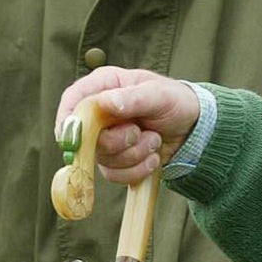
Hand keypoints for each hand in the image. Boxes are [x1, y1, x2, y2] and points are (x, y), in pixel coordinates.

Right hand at [55, 66, 201, 183]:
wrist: (193, 129)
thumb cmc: (176, 102)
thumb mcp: (159, 94)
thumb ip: (133, 98)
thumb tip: (106, 103)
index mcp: (104, 86)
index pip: (73, 100)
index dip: (68, 119)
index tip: (75, 138)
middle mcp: (100, 112)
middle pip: (86, 137)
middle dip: (117, 141)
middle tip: (139, 131)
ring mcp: (106, 137)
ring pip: (103, 159)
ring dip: (134, 154)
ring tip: (154, 139)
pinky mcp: (115, 159)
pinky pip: (115, 175)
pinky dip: (137, 169)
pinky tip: (153, 156)